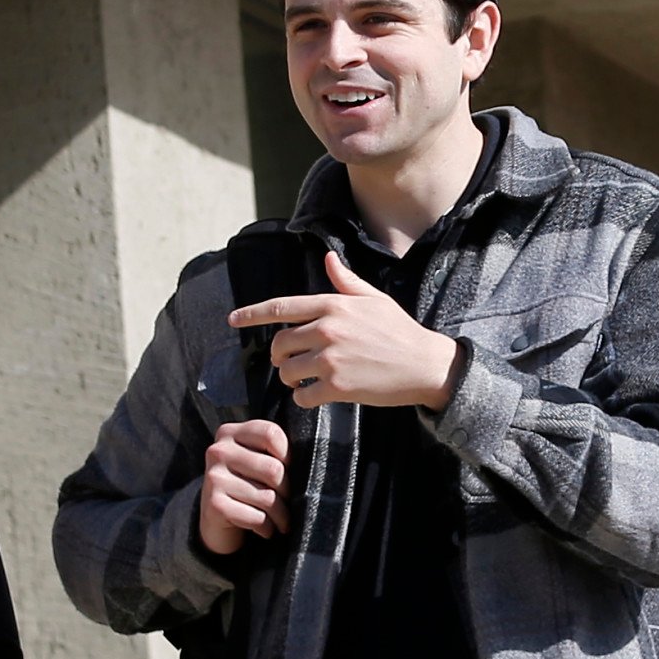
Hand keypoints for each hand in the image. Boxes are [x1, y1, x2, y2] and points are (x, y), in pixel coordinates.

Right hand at [197, 417, 292, 556]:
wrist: (215, 518)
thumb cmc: (246, 485)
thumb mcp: (256, 460)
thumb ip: (273, 452)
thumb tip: (308, 462)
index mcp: (230, 433)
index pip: (270, 434)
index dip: (288, 454)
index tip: (289, 469)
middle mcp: (218, 452)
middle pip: (274, 469)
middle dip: (287, 492)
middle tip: (287, 502)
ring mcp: (214, 478)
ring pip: (268, 498)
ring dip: (281, 516)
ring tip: (281, 520)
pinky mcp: (214, 505)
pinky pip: (257, 518)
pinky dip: (267, 528)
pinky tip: (265, 528)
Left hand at [227, 247, 459, 409]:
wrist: (425, 364)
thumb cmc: (399, 330)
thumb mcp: (374, 299)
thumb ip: (346, 281)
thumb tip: (327, 260)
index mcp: (333, 305)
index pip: (281, 307)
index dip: (252, 314)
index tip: (233, 319)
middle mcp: (327, 329)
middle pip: (279, 345)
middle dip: (280, 356)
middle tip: (290, 362)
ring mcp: (331, 359)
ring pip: (287, 372)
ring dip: (291, 379)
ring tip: (306, 379)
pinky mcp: (338, 387)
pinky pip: (302, 396)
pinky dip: (304, 398)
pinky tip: (316, 395)